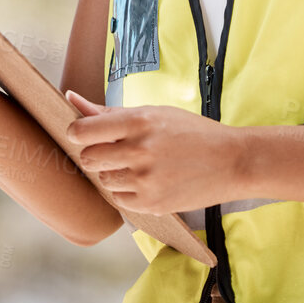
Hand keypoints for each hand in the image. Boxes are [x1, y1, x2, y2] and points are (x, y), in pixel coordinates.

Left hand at [64, 91, 232, 215]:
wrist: (232, 161)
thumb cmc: (191, 132)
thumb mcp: (154, 113)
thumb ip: (109, 112)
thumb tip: (70, 99)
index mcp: (138, 122)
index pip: (83, 131)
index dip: (77, 134)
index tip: (82, 135)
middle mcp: (139, 150)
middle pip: (88, 158)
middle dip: (96, 155)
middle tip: (116, 152)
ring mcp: (145, 179)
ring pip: (103, 180)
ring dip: (113, 174)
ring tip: (139, 166)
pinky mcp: (152, 203)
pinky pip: (119, 200)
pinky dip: (127, 192)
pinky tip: (148, 181)